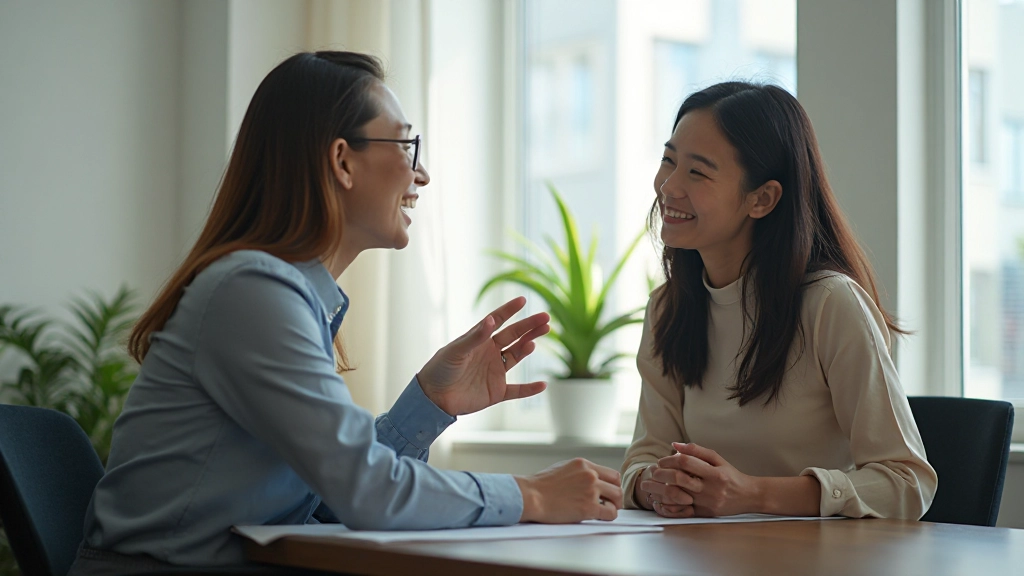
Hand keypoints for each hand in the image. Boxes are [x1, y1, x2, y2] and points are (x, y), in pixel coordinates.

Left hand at [417, 297, 549, 415]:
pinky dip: (530, 389)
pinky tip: (543, 384)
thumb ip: (475, 337)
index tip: (523, 300)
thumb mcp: (456, 351)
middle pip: (513, 336)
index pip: (497, 321)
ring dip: (527, 348)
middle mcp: (489, 353)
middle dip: (529, 327)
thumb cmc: (440, 370)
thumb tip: (492, 319)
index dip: (509, 310)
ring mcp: (494, 372)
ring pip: (517, 356)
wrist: (432, 398)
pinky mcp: (496, 392)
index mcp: (478, 340)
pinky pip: (517, 390)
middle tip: (545, 319)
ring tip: (535, 341)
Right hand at [515, 458, 621, 522]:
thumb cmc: (540, 485)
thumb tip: (587, 481)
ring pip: (617, 498)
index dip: (611, 484)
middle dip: (615, 495)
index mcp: (583, 464)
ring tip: (605, 510)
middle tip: (611, 503)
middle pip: (617, 484)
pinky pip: (611, 513)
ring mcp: (591, 490)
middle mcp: (590, 475)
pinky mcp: (589, 507)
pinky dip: (609, 516)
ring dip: (613, 505)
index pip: (610, 473)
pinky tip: (600, 517)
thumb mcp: (562, 468)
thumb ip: (579, 472)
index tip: (608, 492)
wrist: (531, 496)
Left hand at [643, 442, 759, 516]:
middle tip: (653, 472)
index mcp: (715, 473)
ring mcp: (707, 503)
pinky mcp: (705, 514)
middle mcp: (711, 489)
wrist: (749, 496)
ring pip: (678, 496)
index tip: (661, 461)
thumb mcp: (718, 459)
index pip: (686, 462)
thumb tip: (674, 445)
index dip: (670, 459)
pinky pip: (682, 510)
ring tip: (651, 485)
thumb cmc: (731, 475)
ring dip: (661, 489)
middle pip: (679, 479)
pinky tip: (659, 500)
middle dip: (662, 474)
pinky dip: (668, 505)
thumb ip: (696, 450)